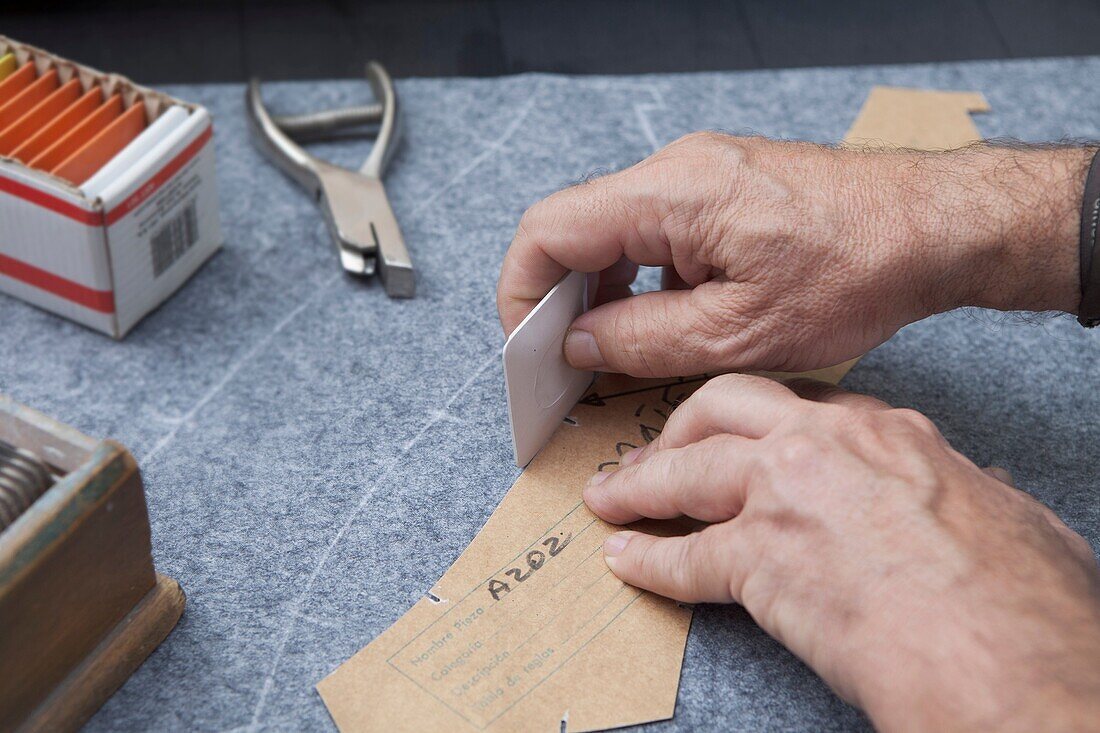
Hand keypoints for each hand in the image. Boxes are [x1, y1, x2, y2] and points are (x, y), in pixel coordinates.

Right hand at [497, 134, 1088, 376]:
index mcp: (671, 194)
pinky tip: (657, 325)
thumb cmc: (857, 271)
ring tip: (608, 353)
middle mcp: (676, 170)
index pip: (549, 230)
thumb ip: (642, 341)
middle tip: (563, 364)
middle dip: (556, 299)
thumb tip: (578, 345)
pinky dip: (638, 279)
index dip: (521, 294)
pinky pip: (652, 231)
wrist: (934, 227)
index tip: (528, 350)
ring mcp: (699, 175)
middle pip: (574, 228)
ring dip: (598, 292)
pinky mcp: (721, 191)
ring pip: (611, 231)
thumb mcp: (739, 333)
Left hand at [582, 374, 1099, 731]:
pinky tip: (627, 562)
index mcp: (887, 433)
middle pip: (725, 408)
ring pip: (689, 471)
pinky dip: (649, 561)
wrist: (1003, 649)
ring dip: (641, 486)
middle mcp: (826, 446)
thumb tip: (974, 490)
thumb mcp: (1010, 517)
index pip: (799, 408)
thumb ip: (968, 493)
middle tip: (657, 452)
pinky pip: (685, 557)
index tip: (736, 436)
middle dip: (682, 427)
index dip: (757, 424)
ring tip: (613, 498)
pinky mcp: (758, 558)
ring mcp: (785, 494)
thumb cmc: (1021, 596)